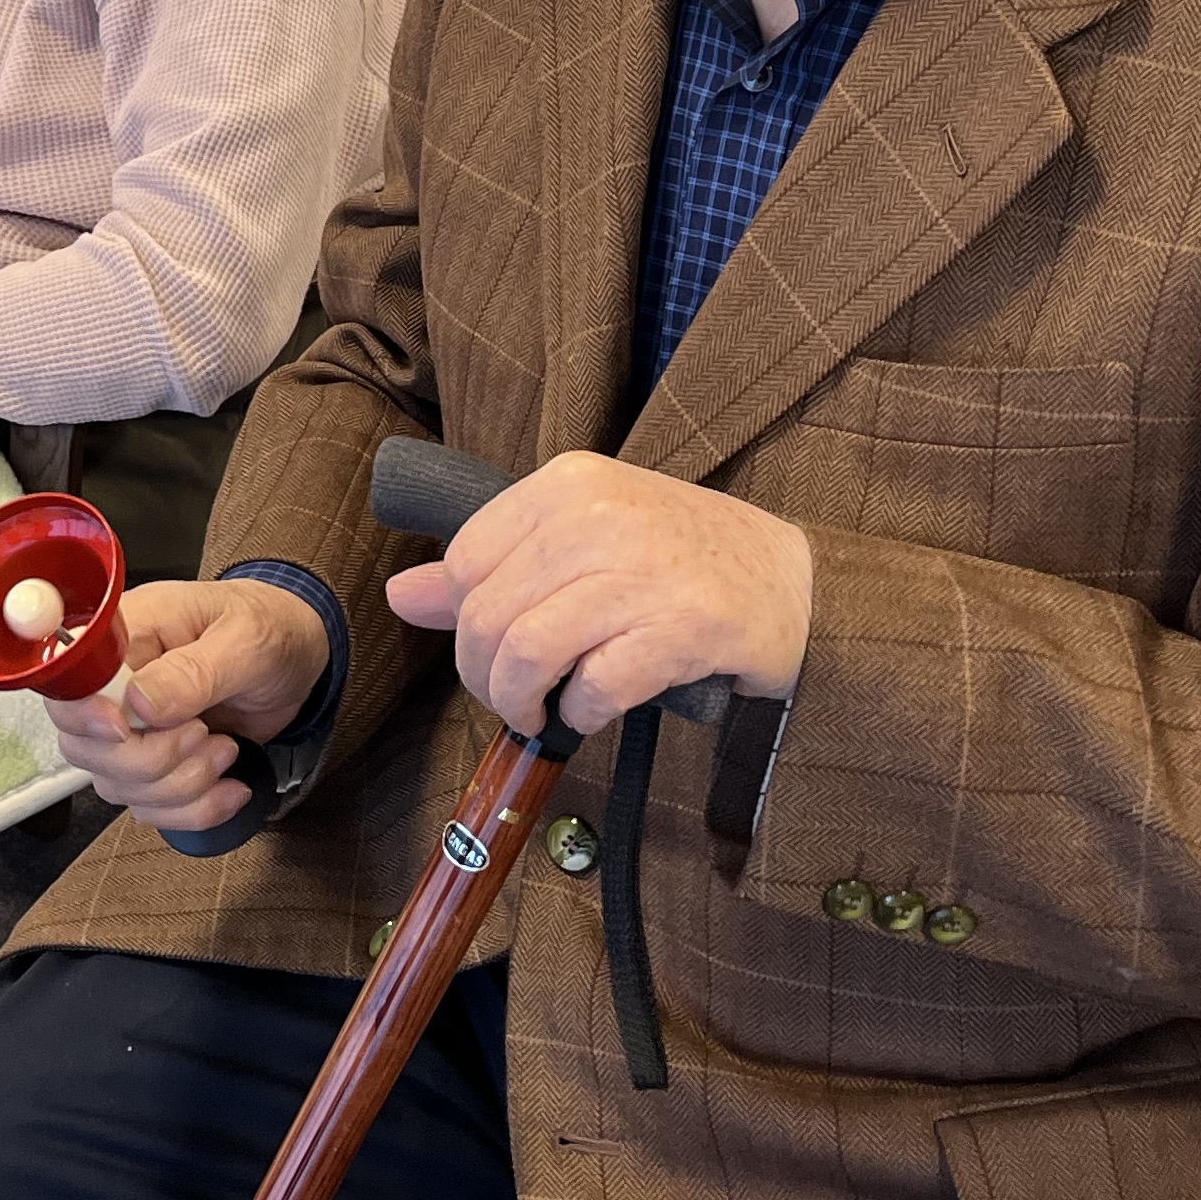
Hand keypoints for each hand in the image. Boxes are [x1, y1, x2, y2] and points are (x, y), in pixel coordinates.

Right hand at [47, 577, 332, 836]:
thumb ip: (194, 670)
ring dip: (181, 786)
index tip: (125, 729)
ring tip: (227, 749)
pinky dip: (194, 810)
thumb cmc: (268, 628)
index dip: (85, 716)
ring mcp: (130, 730)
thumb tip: (140, 704)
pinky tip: (232, 787)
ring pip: (118, 785)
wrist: (294, 657)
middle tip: (206, 733)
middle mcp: (114, 685)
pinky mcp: (154, 764)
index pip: (68, 682)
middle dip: (151, 760)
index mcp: (124, 636)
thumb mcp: (246, 640)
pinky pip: (149, 807)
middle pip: (85, 747)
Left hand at [386, 452, 812, 739]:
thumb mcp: (585, 539)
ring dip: (524, 704)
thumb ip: (495, 566)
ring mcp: (645, 570)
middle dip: (486, 679)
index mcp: (569, 484)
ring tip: (544, 715)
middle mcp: (601, 516)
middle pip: (488, 615)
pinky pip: (595, 688)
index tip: (487, 655)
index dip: (461, 626)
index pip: (466, 562)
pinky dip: (581, 715)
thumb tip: (402, 595)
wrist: (798, 582)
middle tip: (513, 702)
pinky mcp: (686, 627)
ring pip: (529, 653)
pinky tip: (594, 711)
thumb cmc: (682, 558)